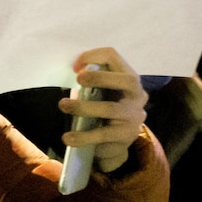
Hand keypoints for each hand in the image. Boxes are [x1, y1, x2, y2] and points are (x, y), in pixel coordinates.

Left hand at [58, 47, 147, 172]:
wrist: (112, 144)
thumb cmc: (101, 110)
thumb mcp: (96, 92)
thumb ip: (88, 82)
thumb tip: (73, 72)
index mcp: (127, 77)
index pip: (114, 57)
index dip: (93, 57)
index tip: (74, 68)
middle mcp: (137, 95)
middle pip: (127, 80)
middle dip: (100, 77)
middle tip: (78, 79)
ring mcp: (135, 116)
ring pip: (111, 109)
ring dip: (83, 106)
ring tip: (64, 105)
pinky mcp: (127, 136)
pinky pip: (104, 134)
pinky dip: (83, 136)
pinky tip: (68, 138)